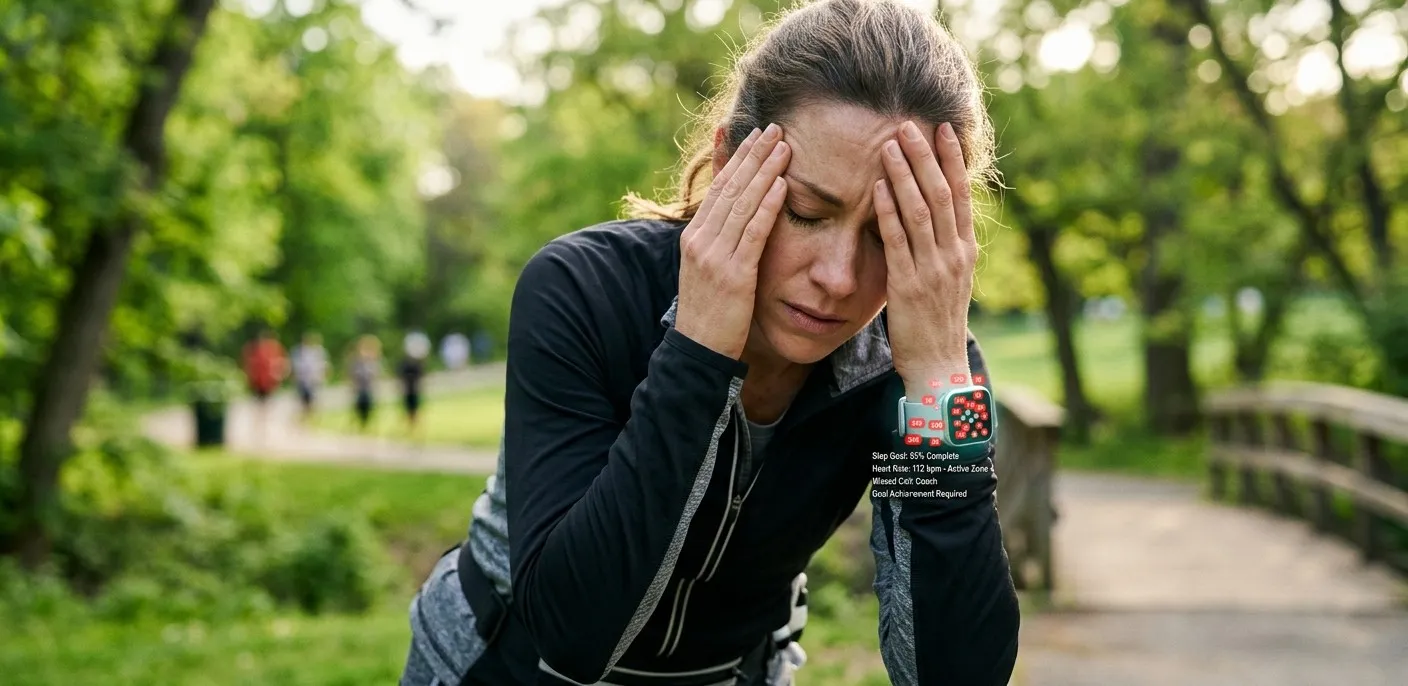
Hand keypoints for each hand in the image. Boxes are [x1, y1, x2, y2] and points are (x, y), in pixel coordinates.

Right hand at [675, 123, 790, 359]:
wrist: (697, 352)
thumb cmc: (709, 314)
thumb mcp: (708, 272)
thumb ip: (720, 243)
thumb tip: (733, 222)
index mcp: (694, 237)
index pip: (717, 187)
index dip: (737, 158)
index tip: (754, 135)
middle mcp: (700, 240)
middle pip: (730, 187)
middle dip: (753, 154)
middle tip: (774, 128)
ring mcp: (714, 256)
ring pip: (742, 203)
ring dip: (765, 171)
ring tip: (784, 146)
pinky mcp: (732, 274)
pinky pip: (753, 232)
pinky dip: (768, 205)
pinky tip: (783, 186)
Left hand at [873, 120, 976, 397]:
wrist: (937, 365)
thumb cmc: (937, 323)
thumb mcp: (948, 280)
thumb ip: (941, 248)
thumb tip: (932, 218)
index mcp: (965, 250)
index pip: (960, 195)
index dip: (952, 160)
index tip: (943, 129)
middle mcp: (954, 254)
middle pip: (940, 194)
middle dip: (925, 157)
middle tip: (909, 124)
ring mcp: (933, 269)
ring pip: (920, 211)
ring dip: (904, 174)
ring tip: (889, 144)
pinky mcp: (908, 285)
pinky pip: (898, 241)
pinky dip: (888, 211)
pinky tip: (878, 187)